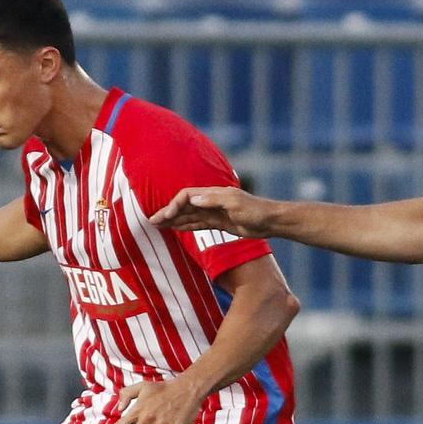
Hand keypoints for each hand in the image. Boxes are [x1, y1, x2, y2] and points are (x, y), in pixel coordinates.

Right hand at [151, 186, 275, 238]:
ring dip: (173, 220)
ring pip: (189, 216)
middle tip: (152, 221)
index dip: (175, 204)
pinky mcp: (218, 223)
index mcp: (213, 194)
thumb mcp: (235, 203)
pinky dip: (185, 226)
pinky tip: (174, 229)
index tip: (167, 216)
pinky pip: (197, 224)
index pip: (187, 196)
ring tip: (157, 225)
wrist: (271, 221)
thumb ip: (214, 200)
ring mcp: (214, 213)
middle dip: (168, 213)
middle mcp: (211, 202)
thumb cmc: (256, 210)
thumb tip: (194, 199)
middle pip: (184, 206)